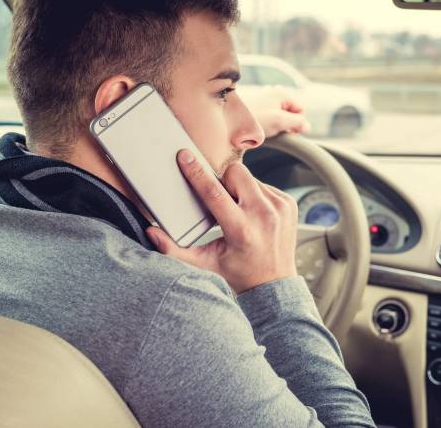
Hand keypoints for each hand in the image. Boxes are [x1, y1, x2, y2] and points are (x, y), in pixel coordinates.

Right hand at [146, 149, 297, 293]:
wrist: (274, 283)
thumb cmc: (238, 272)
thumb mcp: (205, 262)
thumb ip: (174, 249)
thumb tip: (151, 233)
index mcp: (241, 230)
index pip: (214, 192)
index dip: (196, 172)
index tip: (185, 156)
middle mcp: (264, 216)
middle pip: (235, 173)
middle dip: (224, 181)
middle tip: (221, 200)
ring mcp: (280, 208)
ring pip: (250, 177)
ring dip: (239, 189)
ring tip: (239, 210)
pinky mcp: (290, 204)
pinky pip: (264, 185)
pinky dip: (254, 194)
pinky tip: (252, 212)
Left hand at [245, 86, 310, 137]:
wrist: (223, 118)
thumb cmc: (252, 118)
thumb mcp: (279, 121)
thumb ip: (297, 123)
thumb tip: (307, 126)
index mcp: (282, 93)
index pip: (301, 110)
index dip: (297, 123)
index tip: (286, 131)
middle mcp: (272, 93)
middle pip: (288, 113)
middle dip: (284, 124)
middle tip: (271, 131)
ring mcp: (261, 100)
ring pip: (276, 117)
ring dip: (272, 126)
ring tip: (260, 130)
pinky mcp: (252, 108)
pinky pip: (265, 119)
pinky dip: (262, 125)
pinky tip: (254, 129)